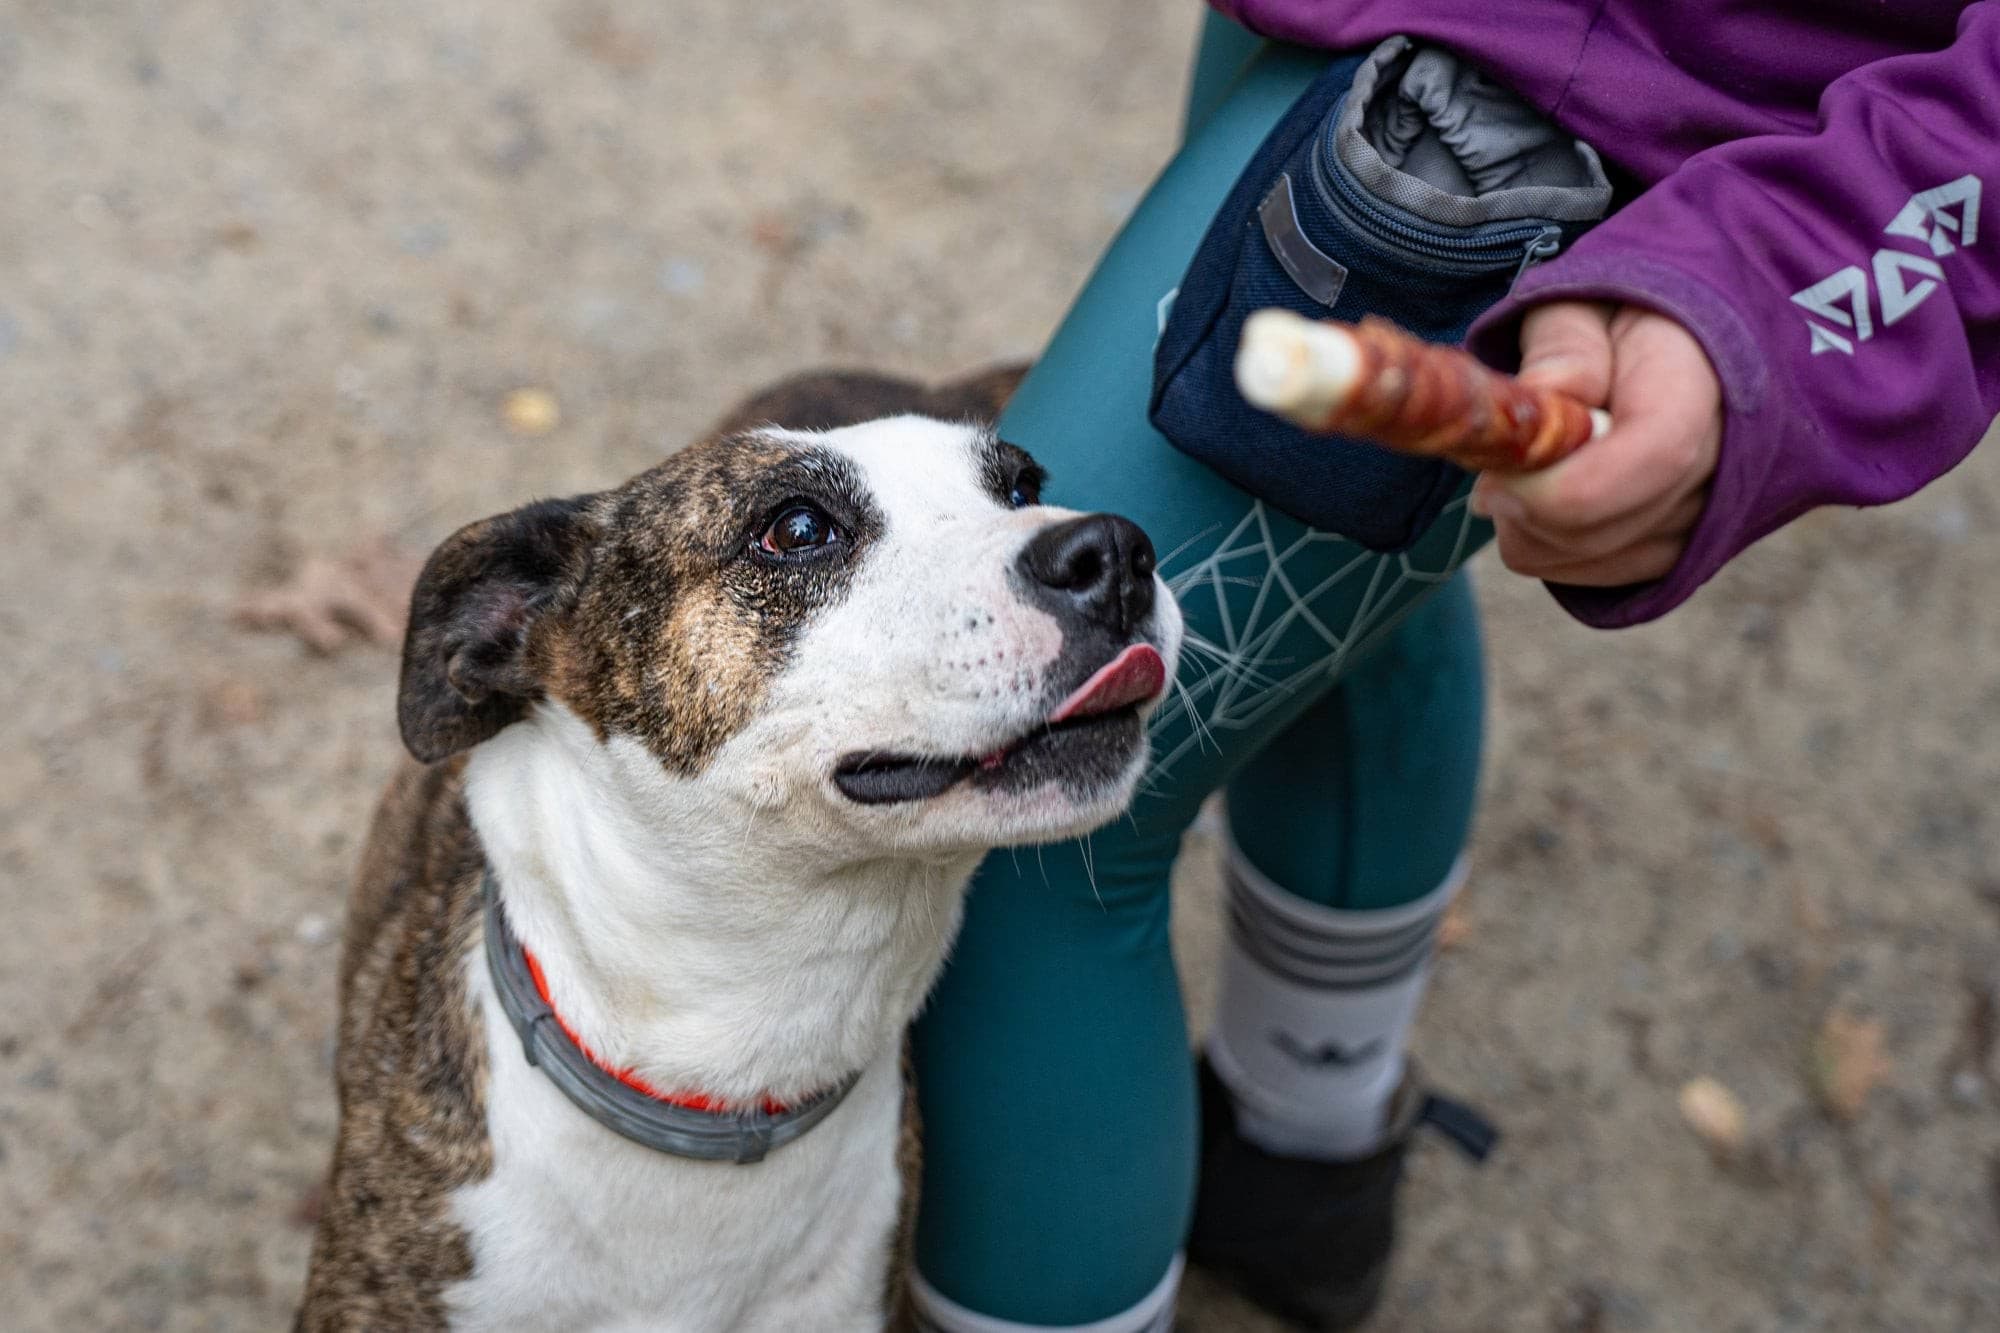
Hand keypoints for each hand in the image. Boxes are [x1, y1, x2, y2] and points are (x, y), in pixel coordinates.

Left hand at [1470, 302, 1721, 586]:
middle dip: (1525, 504)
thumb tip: (1546, 398)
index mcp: (1705, 382)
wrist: (1676, 343)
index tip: (1496, 476)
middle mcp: (1726, 462)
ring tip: (1528, 465)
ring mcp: (1708, 518)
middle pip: (1608, 525)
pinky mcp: (1678, 555)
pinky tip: (1545, 496)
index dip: (1564, 486)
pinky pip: (1589, 577)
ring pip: (1586, 559)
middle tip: (1494, 460)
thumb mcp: (1583, 299)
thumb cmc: (1615, 315)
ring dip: (1529, 524)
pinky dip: (1547, 545)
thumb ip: (1564, 346)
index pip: (1655, 457)